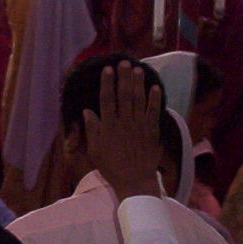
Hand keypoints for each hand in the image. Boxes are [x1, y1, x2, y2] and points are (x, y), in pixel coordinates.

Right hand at [84, 63, 164, 200]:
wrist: (134, 181)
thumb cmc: (112, 167)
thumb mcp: (95, 150)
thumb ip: (93, 129)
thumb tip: (87, 111)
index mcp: (109, 126)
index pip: (107, 99)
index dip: (107, 83)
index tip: (107, 69)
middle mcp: (124, 122)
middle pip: (124, 95)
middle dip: (123, 77)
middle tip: (124, 62)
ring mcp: (139, 126)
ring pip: (139, 100)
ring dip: (138, 84)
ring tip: (137, 69)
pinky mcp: (152, 131)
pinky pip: (154, 112)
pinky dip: (155, 100)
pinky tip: (155, 87)